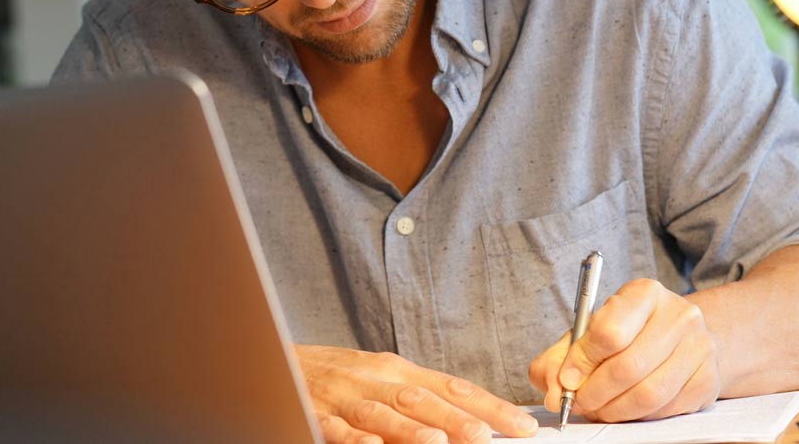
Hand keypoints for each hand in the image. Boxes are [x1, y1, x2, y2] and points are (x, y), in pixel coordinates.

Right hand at [297, 344, 538, 443]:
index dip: (489, 406)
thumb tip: (474, 421)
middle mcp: (375, 380)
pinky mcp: (314, 414)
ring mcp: (345, 398)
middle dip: (456, 419)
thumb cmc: (338, 376)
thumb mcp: (383, 378)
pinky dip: (354, 439)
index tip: (522, 426)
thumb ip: (422, 398)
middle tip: (486, 435)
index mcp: (398, 370)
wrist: (276, 361)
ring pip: (382, 414)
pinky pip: (335, 429)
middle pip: (421, 399)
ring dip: (410, 430)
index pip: (452, 387)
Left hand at [526, 278, 720, 422]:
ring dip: (615, 410)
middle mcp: (679, 315)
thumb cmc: (628, 334)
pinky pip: (667, 409)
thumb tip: (555, 392)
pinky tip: (625, 408)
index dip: (582, 362)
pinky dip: (639, 416)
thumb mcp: (589, 332)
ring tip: (599, 409)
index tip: (567, 379)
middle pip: (629, 367)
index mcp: (645, 293)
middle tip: (579, 403)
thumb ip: (560, 358)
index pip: (610, 331)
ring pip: (649, 394)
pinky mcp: (708, 380)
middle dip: (595, 393)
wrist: (680, 339)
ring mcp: (700, 348)